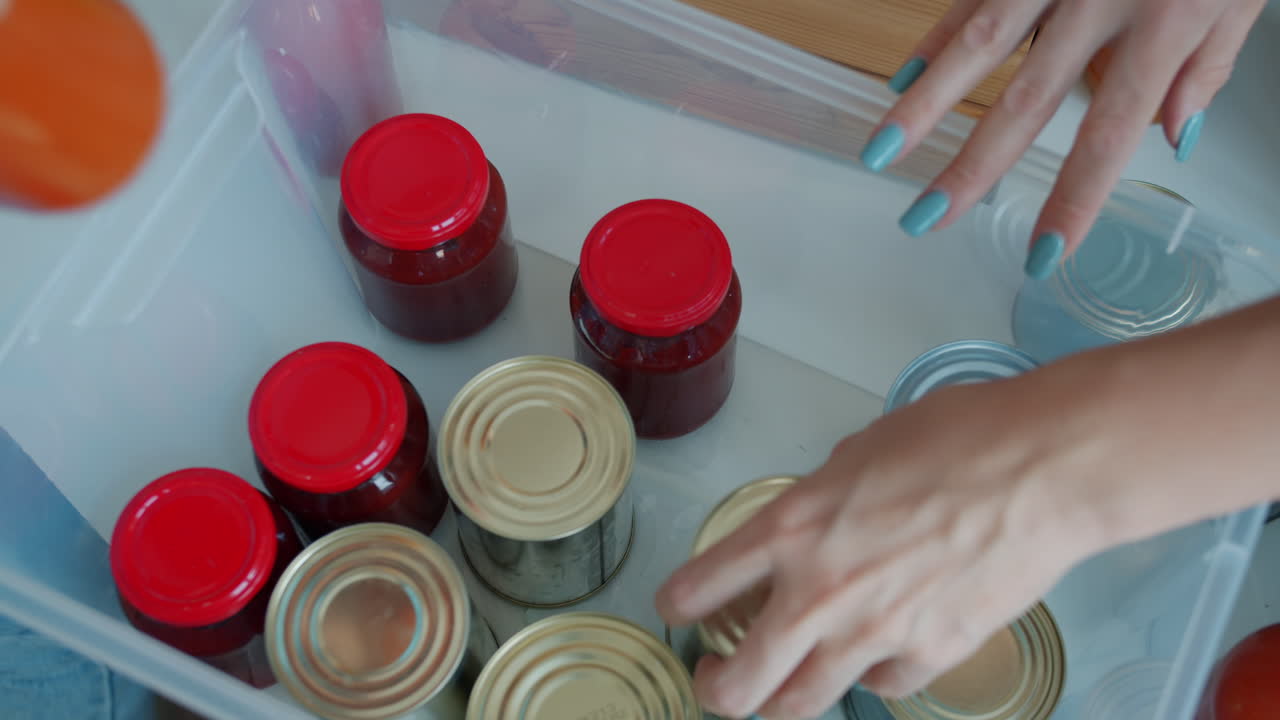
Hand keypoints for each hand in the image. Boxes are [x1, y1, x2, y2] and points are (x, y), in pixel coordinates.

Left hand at [655, 376, 1110, 719]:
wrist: (1041, 469)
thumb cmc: (955, 439)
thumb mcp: (857, 456)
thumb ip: (818, 506)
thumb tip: (810, 532)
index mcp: (792, 528)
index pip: (701, 587)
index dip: (678, 605)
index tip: (678, 610)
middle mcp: (820, 592)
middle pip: (739, 683)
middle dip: (715, 690)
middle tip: (716, 679)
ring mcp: (874, 634)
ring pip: (801, 705)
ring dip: (781, 701)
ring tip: (780, 690)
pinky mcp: (930, 656)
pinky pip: (881, 687)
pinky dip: (871, 676)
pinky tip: (875, 655)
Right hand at [860, 0, 1266, 276]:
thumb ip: (1209, 65)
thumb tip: (1175, 137)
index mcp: (1166, 19)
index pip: (1113, 130)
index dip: (1075, 197)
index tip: (1042, 253)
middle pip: (1027, 99)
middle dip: (972, 165)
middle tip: (927, 217)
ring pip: (981, 44)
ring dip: (926, 104)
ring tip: (882, 151)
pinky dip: (936, 39)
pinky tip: (902, 80)